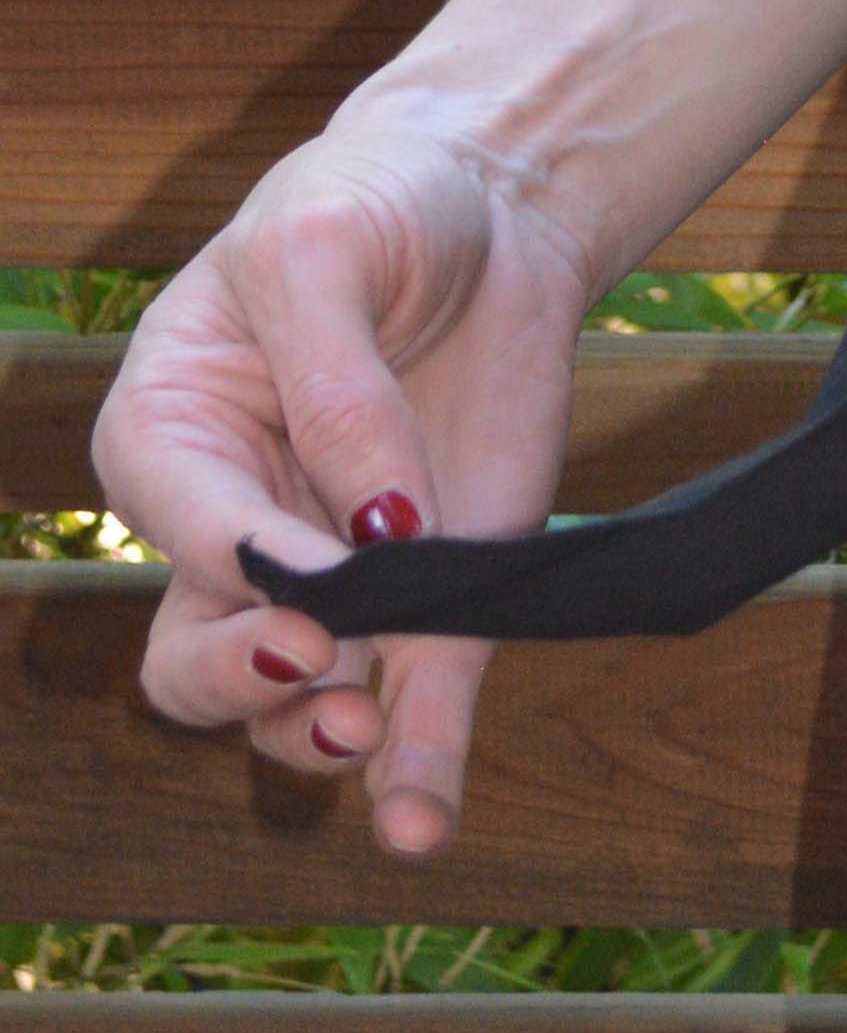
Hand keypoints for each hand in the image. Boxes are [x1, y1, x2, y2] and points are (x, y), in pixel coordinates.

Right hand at [90, 114, 589, 855]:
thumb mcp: (323, 252)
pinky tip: (417, 826)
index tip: (321, 564)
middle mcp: (238, 526)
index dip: (246, 558)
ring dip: (315, 736)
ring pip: (287, 705)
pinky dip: (415, 771)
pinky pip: (414, 708)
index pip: (184, 526)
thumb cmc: (371, 206)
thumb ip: (336, 384)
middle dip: (248, 676)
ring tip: (365, 730)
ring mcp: (337, 579)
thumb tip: (378, 525)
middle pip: (196, 654)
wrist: (489, 206)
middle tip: (320, 654)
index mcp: (171, 435)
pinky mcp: (433, 599)